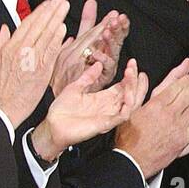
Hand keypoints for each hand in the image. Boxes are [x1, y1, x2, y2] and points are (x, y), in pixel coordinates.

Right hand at [0, 0, 69, 128]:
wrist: (7, 106)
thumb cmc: (3, 87)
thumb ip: (0, 42)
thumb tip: (5, 28)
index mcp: (11, 46)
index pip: (27, 23)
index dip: (39, 11)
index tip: (48, 3)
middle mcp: (22, 50)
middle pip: (39, 25)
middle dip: (51, 9)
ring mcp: (32, 58)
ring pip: (46, 34)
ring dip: (57, 19)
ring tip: (65, 7)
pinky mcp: (42, 69)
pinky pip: (51, 50)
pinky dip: (57, 38)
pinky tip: (63, 28)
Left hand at [30, 58, 149, 160]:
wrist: (52, 125)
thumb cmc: (62, 111)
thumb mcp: (76, 87)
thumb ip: (89, 76)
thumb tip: (98, 64)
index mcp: (103, 98)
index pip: (124, 86)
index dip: (130, 75)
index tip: (132, 62)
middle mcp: (109, 107)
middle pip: (131, 94)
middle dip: (135, 80)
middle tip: (134, 67)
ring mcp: (109, 115)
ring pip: (131, 104)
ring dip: (134, 89)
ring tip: (131, 75)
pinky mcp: (106, 124)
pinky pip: (123, 116)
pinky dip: (129, 106)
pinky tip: (128, 95)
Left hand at [50, 0, 128, 95]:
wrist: (64, 86)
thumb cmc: (72, 65)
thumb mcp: (80, 38)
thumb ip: (87, 22)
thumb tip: (91, 2)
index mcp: (104, 45)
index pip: (113, 31)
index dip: (116, 23)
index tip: (118, 14)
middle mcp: (107, 55)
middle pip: (116, 40)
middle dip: (118, 30)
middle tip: (117, 20)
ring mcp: (106, 67)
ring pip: (113, 52)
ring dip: (111, 41)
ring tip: (107, 31)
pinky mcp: (103, 77)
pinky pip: (105, 68)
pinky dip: (102, 60)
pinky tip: (97, 53)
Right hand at [114, 58, 188, 178]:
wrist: (133, 161)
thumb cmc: (129, 137)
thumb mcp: (130, 109)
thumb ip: (138, 90)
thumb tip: (141, 75)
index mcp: (155, 105)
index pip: (176, 87)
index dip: (187, 79)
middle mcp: (169, 114)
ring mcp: (178, 127)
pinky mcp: (184, 139)